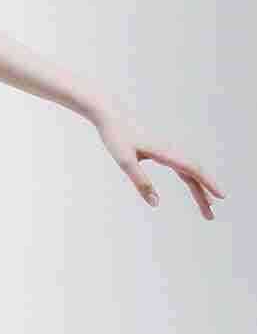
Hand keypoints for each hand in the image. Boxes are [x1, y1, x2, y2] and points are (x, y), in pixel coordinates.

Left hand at [93, 106, 225, 218]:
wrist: (111, 117)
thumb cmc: (117, 137)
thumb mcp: (125, 161)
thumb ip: (141, 182)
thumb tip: (155, 204)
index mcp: (165, 151)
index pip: (192, 169)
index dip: (207, 183)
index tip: (221, 196)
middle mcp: (171, 150)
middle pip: (195, 174)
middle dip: (205, 195)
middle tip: (210, 217)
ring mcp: (169, 150)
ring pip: (190, 171)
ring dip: (199, 189)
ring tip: (206, 209)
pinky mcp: (164, 151)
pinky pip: (183, 168)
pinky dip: (191, 180)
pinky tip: (195, 188)